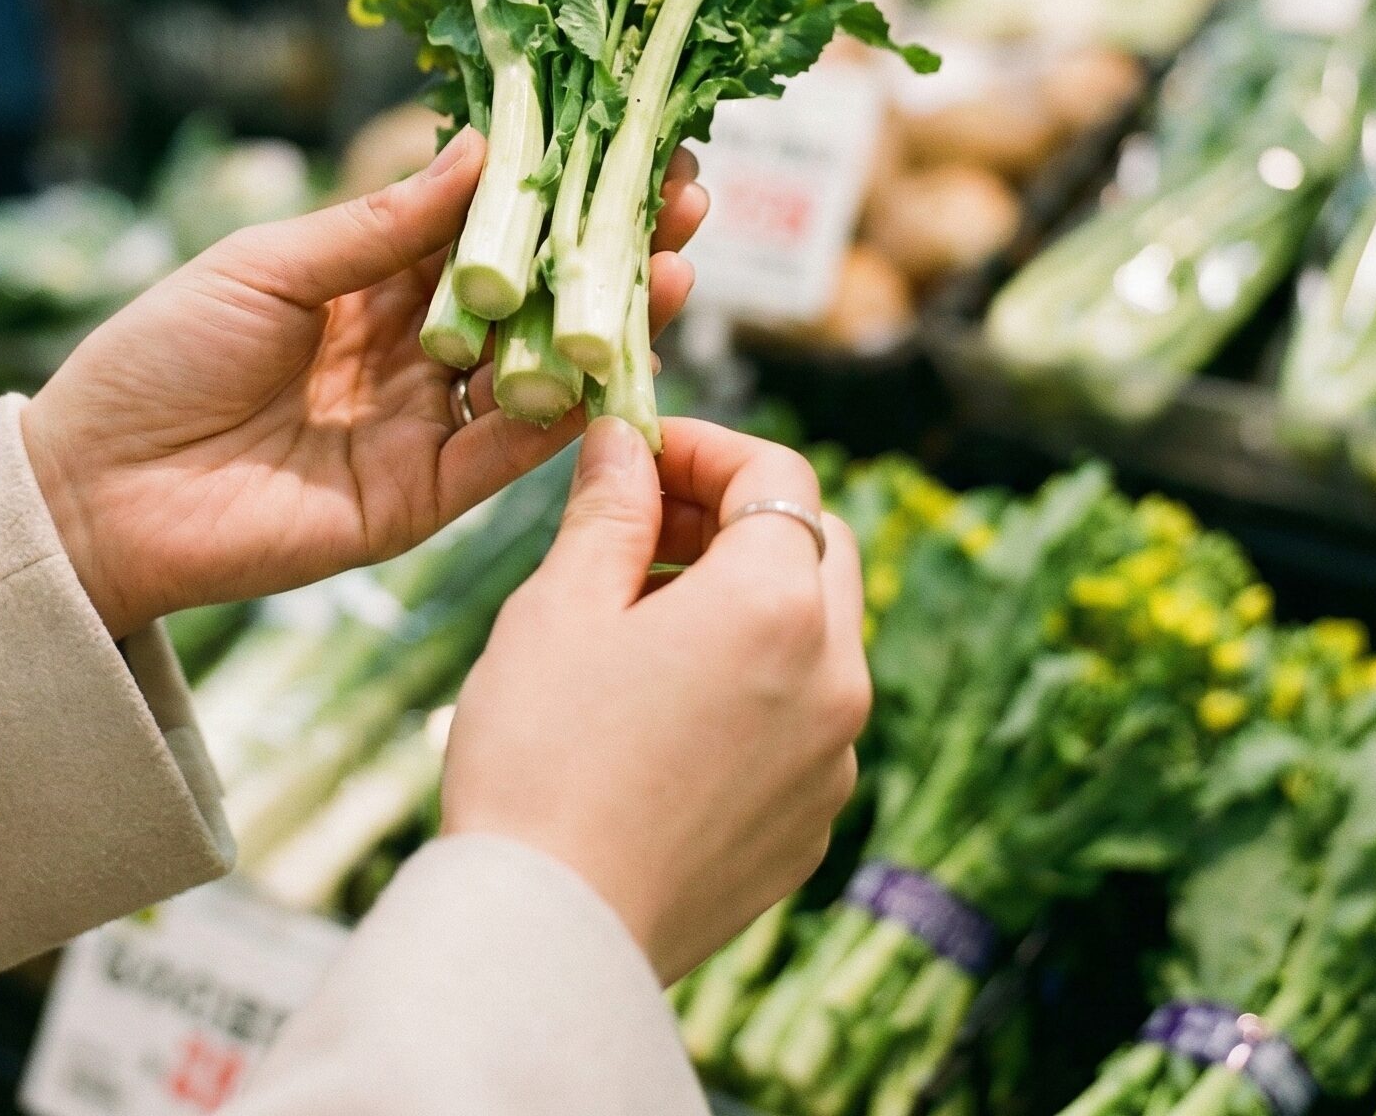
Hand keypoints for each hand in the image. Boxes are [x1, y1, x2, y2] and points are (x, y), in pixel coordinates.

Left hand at [21, 130, 707, 638]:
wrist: (91, 493)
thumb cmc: (157, 355)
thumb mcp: (267, 267)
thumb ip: (380, 226)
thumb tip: (484, 147)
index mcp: (370, 279)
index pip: (484, 223)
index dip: (552, 183)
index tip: (625, 138)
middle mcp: (413, 346)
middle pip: (530, 289)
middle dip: (606, 241)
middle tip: (685, 194)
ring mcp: (423, 422)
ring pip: (536, 366)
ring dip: (607, 319)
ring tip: (678, 263)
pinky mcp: (421, 497)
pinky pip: (508, 453)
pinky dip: (565, 413)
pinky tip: (618, 360)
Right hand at [441, 416, 869, 983]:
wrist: (547, 934)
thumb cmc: (540, 756)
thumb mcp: (560, 604)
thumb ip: (610, 507)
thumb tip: (625, 441)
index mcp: (778, 605)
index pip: (777, 473)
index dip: (705, 447)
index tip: (637, 456)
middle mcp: (835, 676)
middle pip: (815, 545)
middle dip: (735, 516)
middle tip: (639, 529)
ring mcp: (833, 757)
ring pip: (816, 631)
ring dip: (745, 596)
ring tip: (636, 618)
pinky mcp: (811, 821)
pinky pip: (804, 714)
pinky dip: (753, 677)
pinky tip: (661, 704)